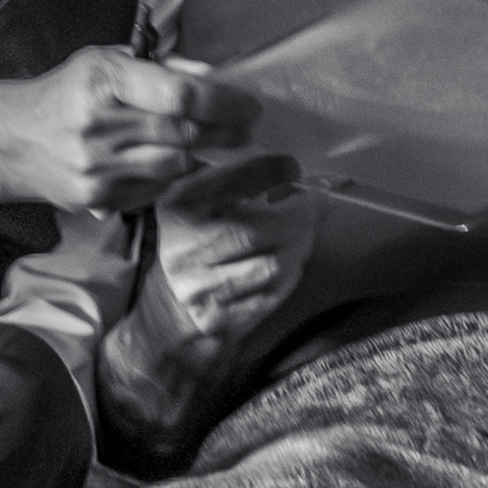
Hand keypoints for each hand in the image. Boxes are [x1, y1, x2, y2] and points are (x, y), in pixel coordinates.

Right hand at [0, 50, 259, 210]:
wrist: (11, 140)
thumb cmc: (67, 94)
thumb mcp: (106, 62)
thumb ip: (160, 70)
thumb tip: (214, 78)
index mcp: (103, 81)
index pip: (179, 96)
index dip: (224, 103)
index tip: (249, 106)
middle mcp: (99, 125)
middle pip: (184, 134)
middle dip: (226, 132)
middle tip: (248, 128)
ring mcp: (97, 167)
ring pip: (176, 167)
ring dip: (207, 157)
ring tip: (224, 144)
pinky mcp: (98, 198)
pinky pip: (156, 190)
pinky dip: (177, 177)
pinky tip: (184, 164)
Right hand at [129, 158, 309, 365]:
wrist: (174, 302)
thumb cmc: (202, 237)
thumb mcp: (204, 198)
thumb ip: (237, 179)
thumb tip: (287, 168)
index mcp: (178, 209)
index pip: (227, 183)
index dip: (267, 172)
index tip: (293, 167)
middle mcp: (182, 250)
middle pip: (254, 233)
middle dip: (296, 217)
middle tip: (313, 206)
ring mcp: (200, 290)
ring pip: (271, 267)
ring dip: (298, 246)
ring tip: (303, 234)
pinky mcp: (221, 320)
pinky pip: (274, 294)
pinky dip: (292, 274)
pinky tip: (291, 262)